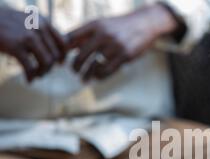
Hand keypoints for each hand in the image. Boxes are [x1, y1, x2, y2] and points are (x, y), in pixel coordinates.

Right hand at [0, 7, 65, 81]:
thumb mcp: (27, 22)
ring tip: (36, 75)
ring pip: (47, 63)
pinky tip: (28, 80)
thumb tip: (56, 52)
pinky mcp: (16, 47)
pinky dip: (31, 77)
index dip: (63, 56)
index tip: (59, 64)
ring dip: (42, 73)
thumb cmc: (6, 23)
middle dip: (50, 67)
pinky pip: (31, 68)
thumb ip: (41, 32)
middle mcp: (38, 28)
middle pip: (55, 55)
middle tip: (42, 72)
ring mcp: (28, 37)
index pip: (63, 43)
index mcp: (43, 22)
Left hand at [68, 4, 182, 80]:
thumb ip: (86, 34)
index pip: (71, 38)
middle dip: (74, 66)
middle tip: (74, 71)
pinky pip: (107, 70)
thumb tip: (67, 46)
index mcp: (94, 25)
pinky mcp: (125, 55)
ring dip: (86, 74)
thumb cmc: (119, 26)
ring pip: (94, 65)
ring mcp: (114, 46)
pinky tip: (97, 77)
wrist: (144, 24)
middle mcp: (103, 34)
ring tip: (83, 79)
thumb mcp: (102, 24)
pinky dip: (100, 76)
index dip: (62, 51)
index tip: (61, 60)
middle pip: (80, 55)